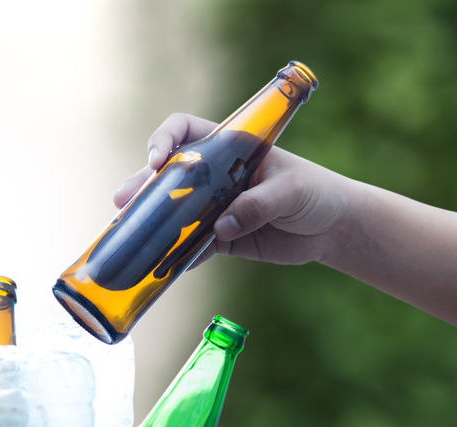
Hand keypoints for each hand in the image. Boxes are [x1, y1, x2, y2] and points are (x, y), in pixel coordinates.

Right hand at [114, 113, 354, 267]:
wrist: (333, 228)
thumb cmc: (316, 192)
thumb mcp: (291, 191)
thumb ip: (258, 205)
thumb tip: (221, 227)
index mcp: (229, 148)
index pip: (185, 131)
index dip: (164, 140)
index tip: (156, 160)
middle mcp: (213, 176)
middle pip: (166, 175)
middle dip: (141, 187)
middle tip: (123, 203)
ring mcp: (212, 208)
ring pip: (171, 213)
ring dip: (149, 223)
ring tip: (128, 234)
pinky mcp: (218, 239)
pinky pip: (188, 247)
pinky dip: (175, 256)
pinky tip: (161, 265)